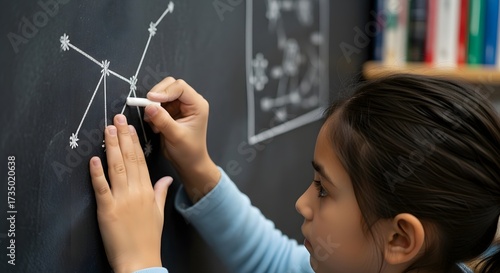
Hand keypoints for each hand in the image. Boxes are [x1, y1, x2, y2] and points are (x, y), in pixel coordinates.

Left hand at [89, 114, 171, 272]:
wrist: (140, 261)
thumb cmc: (149, 239)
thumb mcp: (159, 214)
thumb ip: (161, 193)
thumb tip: (165, 179)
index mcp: (148, 191)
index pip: (141, 161)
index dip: (134, 142)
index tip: (129, 128)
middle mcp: (136, 192)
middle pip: (129, 159)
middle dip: (122, 137)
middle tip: (117, 119)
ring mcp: (122, 200)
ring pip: (116, 168)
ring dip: (111, 147)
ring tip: (107, 130)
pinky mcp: (107, 210)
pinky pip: (102, 188)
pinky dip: (97, 173)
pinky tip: (94, 159)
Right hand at [144, 77, 219, 201]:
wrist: (189, 163)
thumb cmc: (188, 151)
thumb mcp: (175, 136)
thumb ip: (163, 120)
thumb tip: (149, 106)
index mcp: (197, 104)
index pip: (180, 87)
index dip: (164, 91)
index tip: (151, 100)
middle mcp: (190, 102)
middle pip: (170, 86)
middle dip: (157, 96)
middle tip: (147, 108)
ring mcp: (180, 106)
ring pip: (162, 94)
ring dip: (153, 106)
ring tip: (153, 122)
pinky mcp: (171, 112)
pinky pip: (158, 105)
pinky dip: (153, 113)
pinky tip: (155, 126)